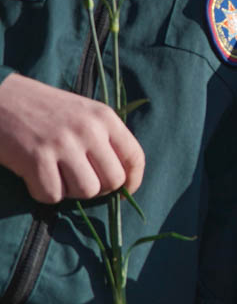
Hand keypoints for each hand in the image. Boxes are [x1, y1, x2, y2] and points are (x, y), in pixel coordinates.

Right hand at [0, 72, 143, 202]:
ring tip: (56, 175)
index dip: (133, 180)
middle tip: (79, 181)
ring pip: (86, 191)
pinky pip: (52, 195)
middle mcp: (88, 129)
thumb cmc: (42, 108)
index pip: (134, 157)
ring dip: (70, 192)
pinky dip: (43, 192)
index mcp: (105, 117)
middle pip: (113, 181)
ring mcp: (63, 144)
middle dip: (98, 189)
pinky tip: (35, 176)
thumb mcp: (83, 113)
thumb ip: (103, 139)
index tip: (125, 190)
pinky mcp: (36, 158)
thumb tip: (121, 178)